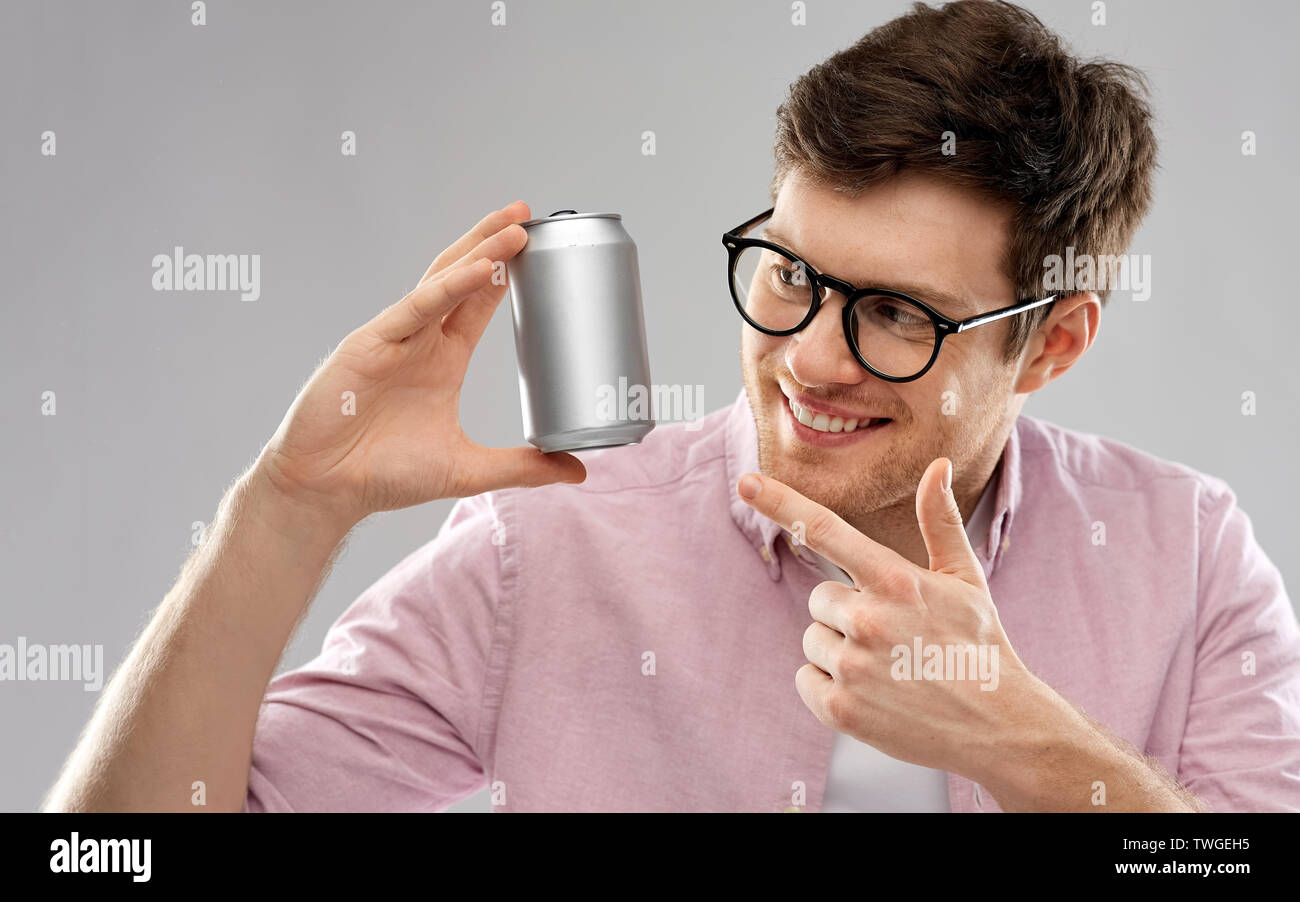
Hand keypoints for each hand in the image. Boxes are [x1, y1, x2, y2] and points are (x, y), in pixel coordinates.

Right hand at [256, 202, 586, 526]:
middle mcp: (420, 339)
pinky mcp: (369, 345)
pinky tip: (478, 268)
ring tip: (514, 228)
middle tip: (527, 212)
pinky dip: (448, 288)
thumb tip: (579, 472)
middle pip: (461, 275)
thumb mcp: (468, 469)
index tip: (537, 243)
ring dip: (478, 251)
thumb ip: (523, 467)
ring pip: (440, 281)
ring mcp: (393, 337)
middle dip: (492, 242)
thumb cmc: (386, 475)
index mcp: (443, 358)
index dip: (506, 270)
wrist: (328, 490)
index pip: (480, 301)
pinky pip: (415, 309)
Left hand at [736, 458, 1044, 780]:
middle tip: (893, 637)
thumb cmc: (981, 648)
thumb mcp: (966, 579)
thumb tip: (937, 466)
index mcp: (896, 580)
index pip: (826, 530)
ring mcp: (853, 666)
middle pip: (819, 599)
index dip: (781, 503)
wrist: (1000, 727)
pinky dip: (829, 687)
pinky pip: (806, 680)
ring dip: (839, 651)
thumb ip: (940, 521)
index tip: (746, 482)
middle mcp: (868, 619)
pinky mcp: (841, 709)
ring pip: (813, 640)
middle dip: (846, 613)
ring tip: (889, 668)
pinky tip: (874, 694)